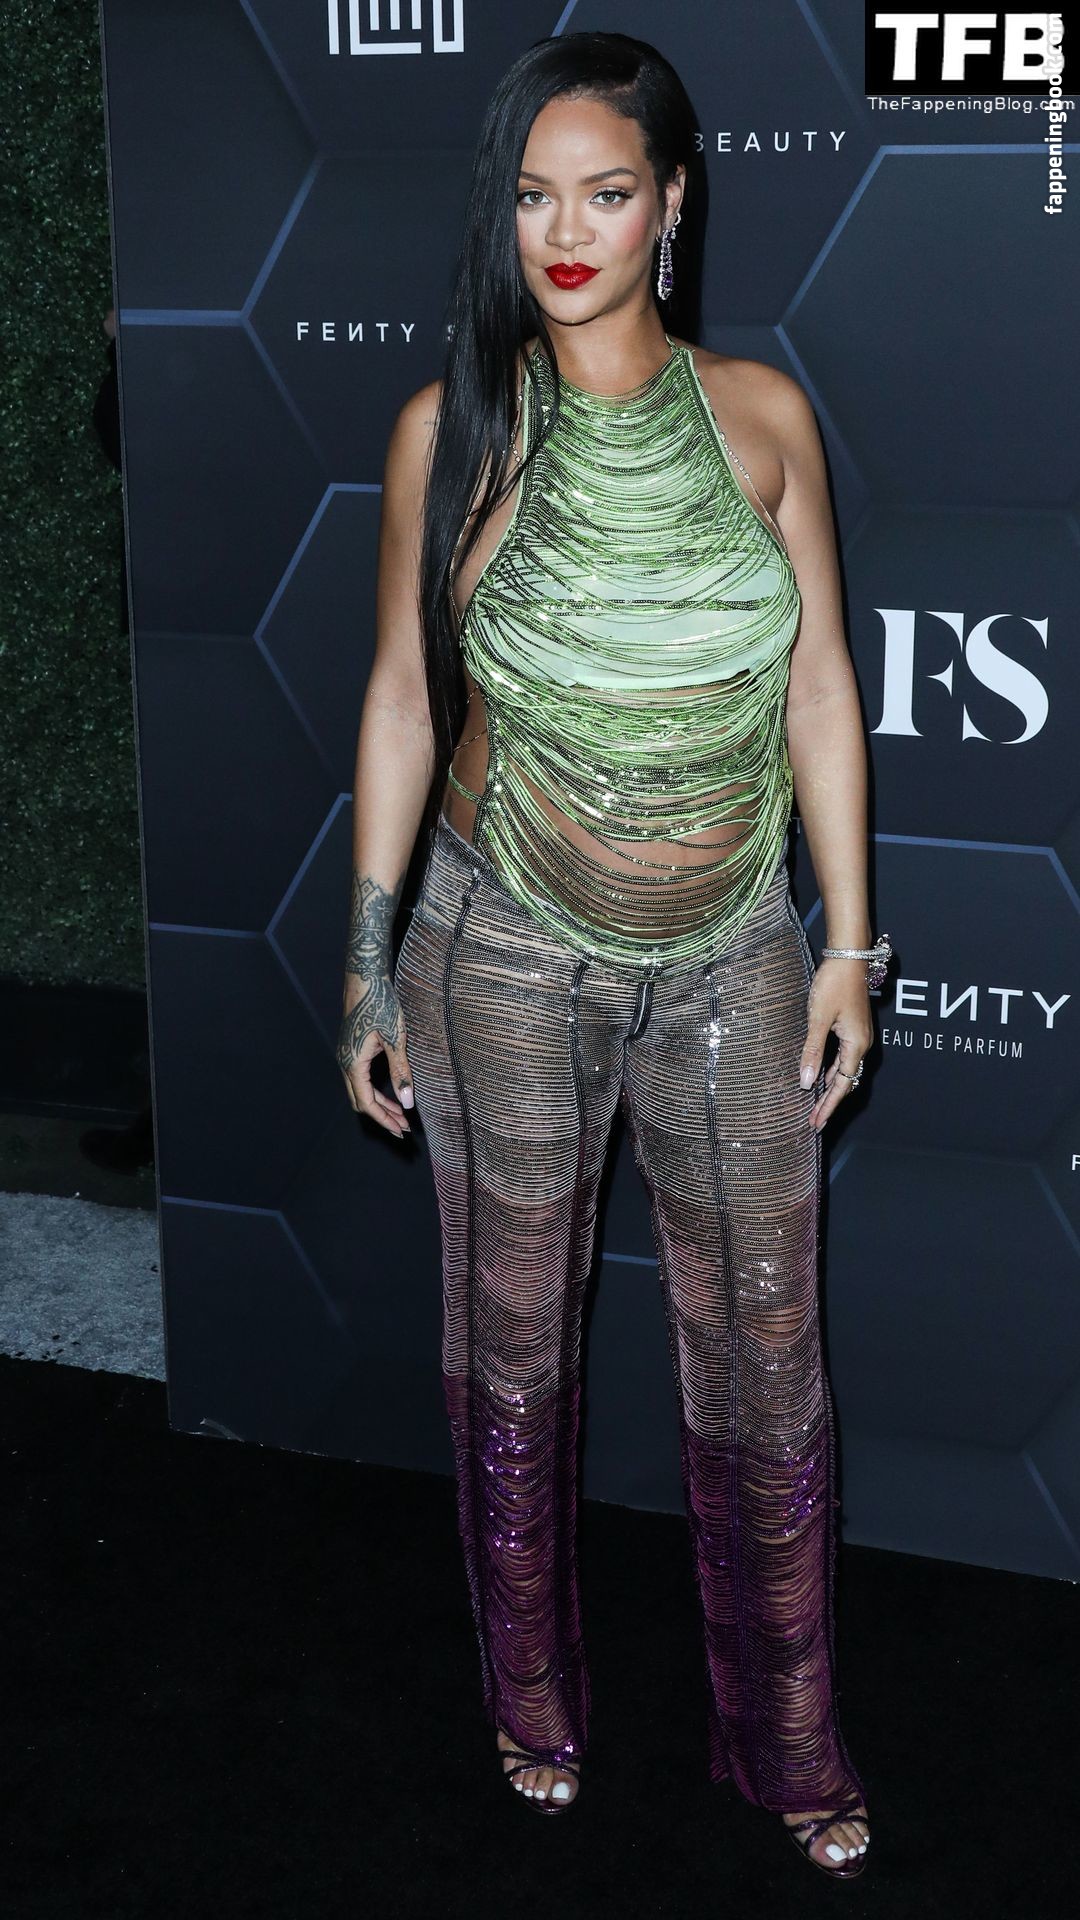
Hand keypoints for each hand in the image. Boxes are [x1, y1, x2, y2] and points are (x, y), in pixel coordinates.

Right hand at [337, 971, 414, 1138]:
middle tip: (403, 1127)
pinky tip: (391, 1091)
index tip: (401, 1131)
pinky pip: (360, 1077)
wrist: (364, 976)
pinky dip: (375, 1089)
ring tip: (400, 1113)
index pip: (366, 1104)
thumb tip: (407, 1101)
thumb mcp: (395, 1039)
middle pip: (360, 1100)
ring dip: (379, 1103)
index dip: (384, 1120)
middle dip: (381, 1116)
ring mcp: (346, 1054)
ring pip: (359, 1089)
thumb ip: (401, 1071)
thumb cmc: (380, 1003)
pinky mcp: (351, 1047)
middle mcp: (344, 1062)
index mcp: (352, 1064)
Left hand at [798, 957, 873, 1132]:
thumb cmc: (834, 984)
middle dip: (830, 1101)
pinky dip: (831, 1070)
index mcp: (857, 1045)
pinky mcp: (853, 1028)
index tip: (816, 1123)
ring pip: (844, 1070)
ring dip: (830, 1087)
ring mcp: (859, 1036)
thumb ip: (812, 1052)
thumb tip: (807, 1082)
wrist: (848, 956)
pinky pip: (843, 1057)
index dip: (828, 1106)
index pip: (842, 1085)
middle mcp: (862, 1044)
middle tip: (813, 1120)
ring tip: (814, 1104)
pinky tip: (819, 1076)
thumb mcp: (818, 1019)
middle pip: (846, 1081)